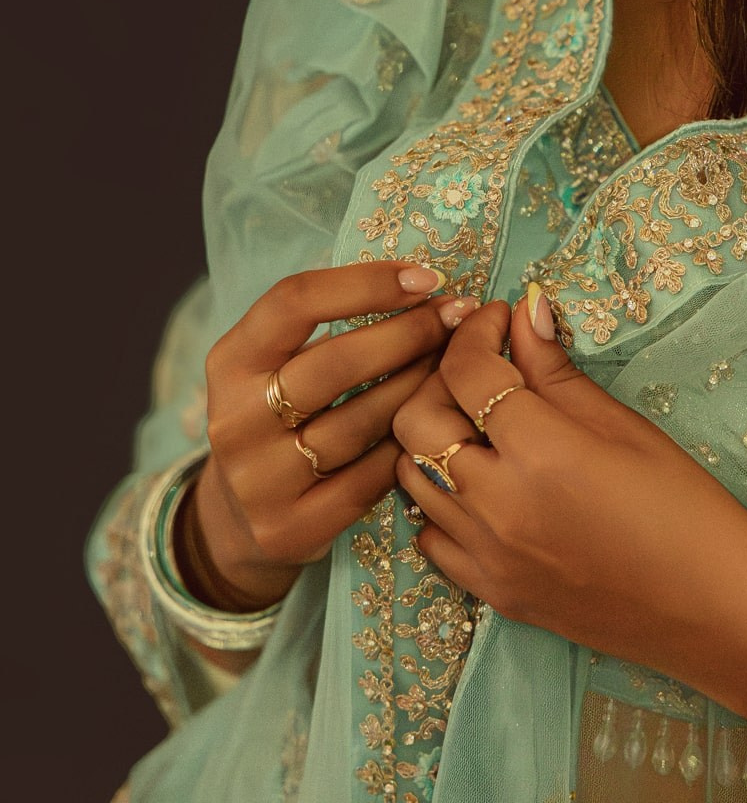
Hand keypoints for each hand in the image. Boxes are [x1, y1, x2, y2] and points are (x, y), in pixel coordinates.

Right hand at [181, 261, 477, 614]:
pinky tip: (438, 423)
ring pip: (360, 423)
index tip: (426, 277)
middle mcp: (236, 421)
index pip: (294, 301)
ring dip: (420, 385)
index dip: (366, 282)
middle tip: (458, 315)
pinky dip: (409, 445)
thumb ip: (324, 322)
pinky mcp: (292, 528)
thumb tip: (418, 278)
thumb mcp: (275, 362)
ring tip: (457, 363)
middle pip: (335, 362)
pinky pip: (372, 478)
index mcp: (230, 361)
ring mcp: (260, 481)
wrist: (237, 519)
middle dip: (409, 332)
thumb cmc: (278, 414)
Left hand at [391, 287, 746, 691]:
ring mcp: (486, 555)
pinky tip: (482, 484)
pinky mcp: (490, 592)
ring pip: (411, 476)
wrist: (713, 612)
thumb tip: (524, 314)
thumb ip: (556, 371)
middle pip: (416, 420)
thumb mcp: (624, 427)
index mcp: (539, 452)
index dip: (477, 330)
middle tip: (483, 365)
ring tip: (478, 421)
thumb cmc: (686, 510)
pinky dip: (441, 500)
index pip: (467, 371)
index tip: (500, 318)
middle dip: (439, 377)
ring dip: (434, 436)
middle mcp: (496, 504)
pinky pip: (430, 536)